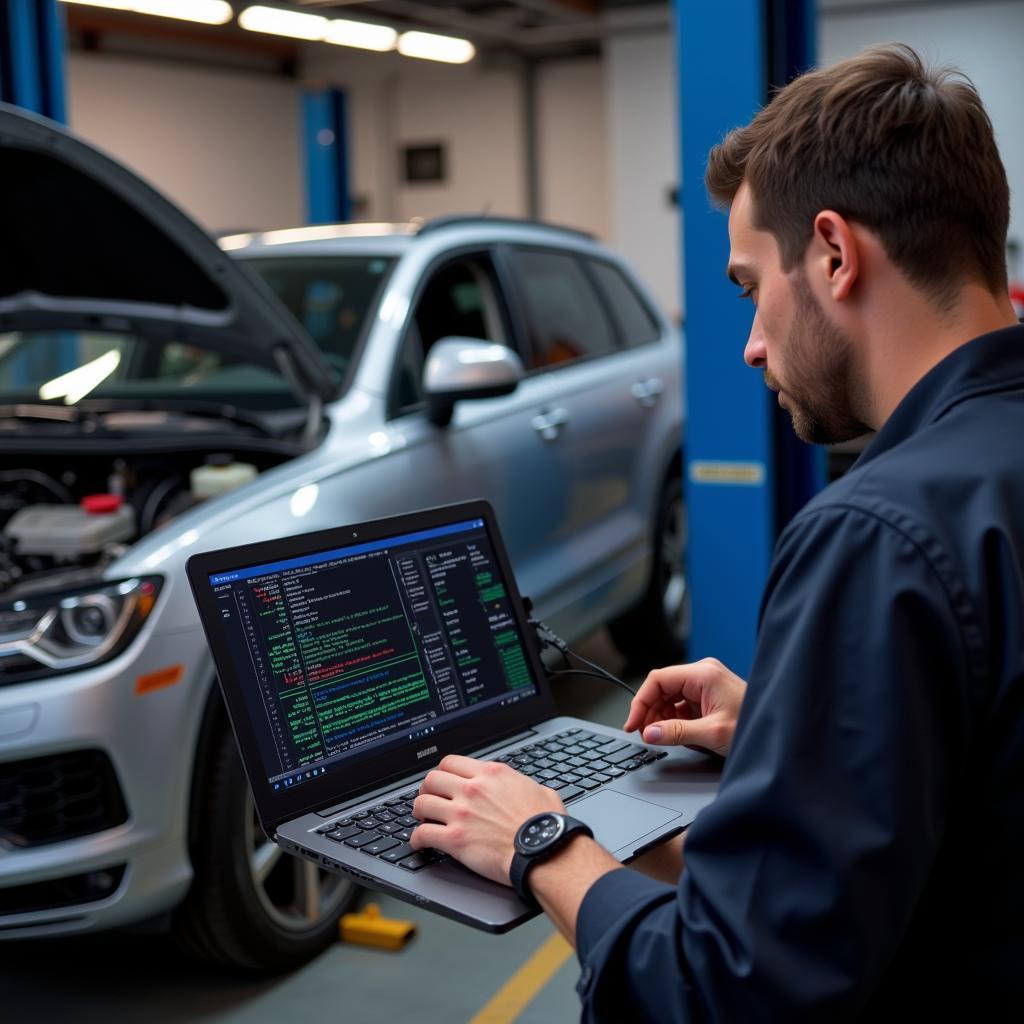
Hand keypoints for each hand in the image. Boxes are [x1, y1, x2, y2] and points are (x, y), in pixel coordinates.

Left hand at [410, 755, 564, 884]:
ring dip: (418, 810)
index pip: (452, 762)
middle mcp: (473, 789)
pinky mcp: (455, 839)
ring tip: (420, 817)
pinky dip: (417, 839)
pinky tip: (420, 843)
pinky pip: (424, 833)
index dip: (443, 771)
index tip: (442, 781)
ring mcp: (462, 813)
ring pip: (422, 803)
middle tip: (428, 797)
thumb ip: (519, 782)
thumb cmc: (545, 824)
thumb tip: (518, 784)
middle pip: (432, 779)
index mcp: (491, 774)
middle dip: (427, 788)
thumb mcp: (537, 789)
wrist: (543, 851)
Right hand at [623, 658, 746, 756]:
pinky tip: (675, 732)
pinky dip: (674, 718)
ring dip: (661, 716)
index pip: (658, 680)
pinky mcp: (709, 695)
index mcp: (703, 674)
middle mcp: (703, 673)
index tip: (632, 723)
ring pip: (670, 696)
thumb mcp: (712, 732)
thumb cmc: (755, 726)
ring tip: (660, 736)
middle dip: (650, 711)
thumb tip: (649, 733)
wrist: (780, 732)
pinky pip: (682, 703)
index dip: (640, 702)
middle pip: (662, 687)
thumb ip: (676, 732)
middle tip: (644, 734)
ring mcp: (706, 684)